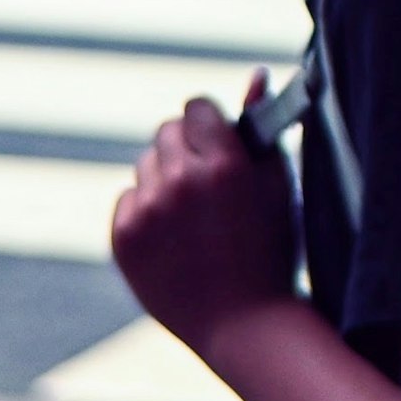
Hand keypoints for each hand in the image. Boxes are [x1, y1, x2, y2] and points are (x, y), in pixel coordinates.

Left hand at [113, 72, 296, 352]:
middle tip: (207, 180)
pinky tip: (174, 237)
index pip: (195, 107)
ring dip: (165, 179)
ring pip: (146, 166)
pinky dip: (146, 211)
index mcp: (224, 163)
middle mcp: (181, 182)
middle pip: (166, 132)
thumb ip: (261, 126)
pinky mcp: (123, 239)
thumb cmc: (272, 249)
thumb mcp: (278, 183)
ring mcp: (148, 212)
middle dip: (186, 147)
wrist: (244, 325)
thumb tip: (255, 75)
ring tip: (193, 216)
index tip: (216, 138)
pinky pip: (128, 200)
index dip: (208, 123)